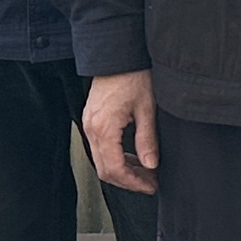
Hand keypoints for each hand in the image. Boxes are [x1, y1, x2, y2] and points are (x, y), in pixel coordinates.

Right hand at [86, 70, 159, 192]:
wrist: (118, 53)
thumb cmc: (133, 75)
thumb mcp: (147, 108)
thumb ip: (147, 139)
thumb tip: (151, 165)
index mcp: (104, 128)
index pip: (115, 169)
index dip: (133, 182)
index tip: (151, 186)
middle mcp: (92, 128)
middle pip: (105, 169)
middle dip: (128, 181)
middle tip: (150, 183)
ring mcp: (89, 124)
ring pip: (101, 160)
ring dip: (123, 170)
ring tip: (146, 172)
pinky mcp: (92, 120)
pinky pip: (100, 148)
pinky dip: (116, 157)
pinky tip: (134, 157)